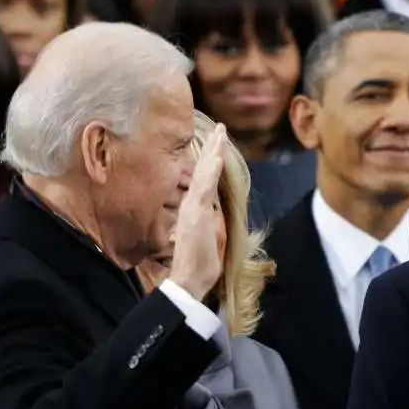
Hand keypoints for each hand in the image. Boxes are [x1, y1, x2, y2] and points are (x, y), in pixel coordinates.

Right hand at [169, 123, 226, 300]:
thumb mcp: (202, 243)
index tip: (216, 146)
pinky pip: (204, 186)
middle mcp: (191, 205)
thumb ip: (199, 231)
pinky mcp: (195, 212)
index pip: (203, 181)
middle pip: (203, 171)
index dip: (209, 163)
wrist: (187, 279)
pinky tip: (217, 155)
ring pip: (204, 173)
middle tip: (221, 129)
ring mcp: (193, 207)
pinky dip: (210, 170)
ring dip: (213, 152)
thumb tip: (190, 228)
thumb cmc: (196, 265)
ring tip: (221, 133)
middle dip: (212, 149)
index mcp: (194, 211)